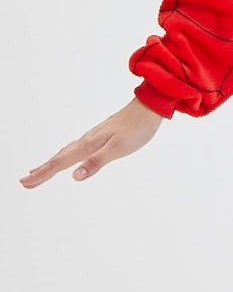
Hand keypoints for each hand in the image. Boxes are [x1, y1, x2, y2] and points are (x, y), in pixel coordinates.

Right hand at [20, 98, 164, 188]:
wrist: (149, 107)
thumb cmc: (137, 129)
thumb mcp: (119, 148)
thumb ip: (96, 162)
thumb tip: (74, 176)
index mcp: (89, 144)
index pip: (60, 163)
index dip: (43, 174)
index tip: (25, 183)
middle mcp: (86, 140)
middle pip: (59, 158)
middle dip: (41, 171)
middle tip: (24, 182)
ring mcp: (92, 136)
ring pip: (65, 152)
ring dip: (50, 163)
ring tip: (38, 171)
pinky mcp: (99, 135)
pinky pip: (75, 148)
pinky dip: (64, 155)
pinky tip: (66, 157)